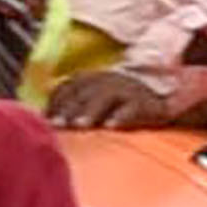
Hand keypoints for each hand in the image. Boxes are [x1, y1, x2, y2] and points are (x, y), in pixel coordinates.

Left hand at [48, 65, 174, 129]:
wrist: (162, 100)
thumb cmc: (122, 103)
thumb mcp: (97, 99)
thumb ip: (75, 104)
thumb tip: (46, 119)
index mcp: (93, 79)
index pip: (68, 86)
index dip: (55, 102)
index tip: (44, 119)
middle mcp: (108, 81)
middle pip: (84, 92)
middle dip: (69, 108)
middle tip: (56, 125)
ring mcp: (126, 90)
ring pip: (106, 97)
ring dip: (91, 111)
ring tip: (80, 125)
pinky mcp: (144, 102)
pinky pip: (132, 108)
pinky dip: (122, 116)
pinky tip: (111, 127)